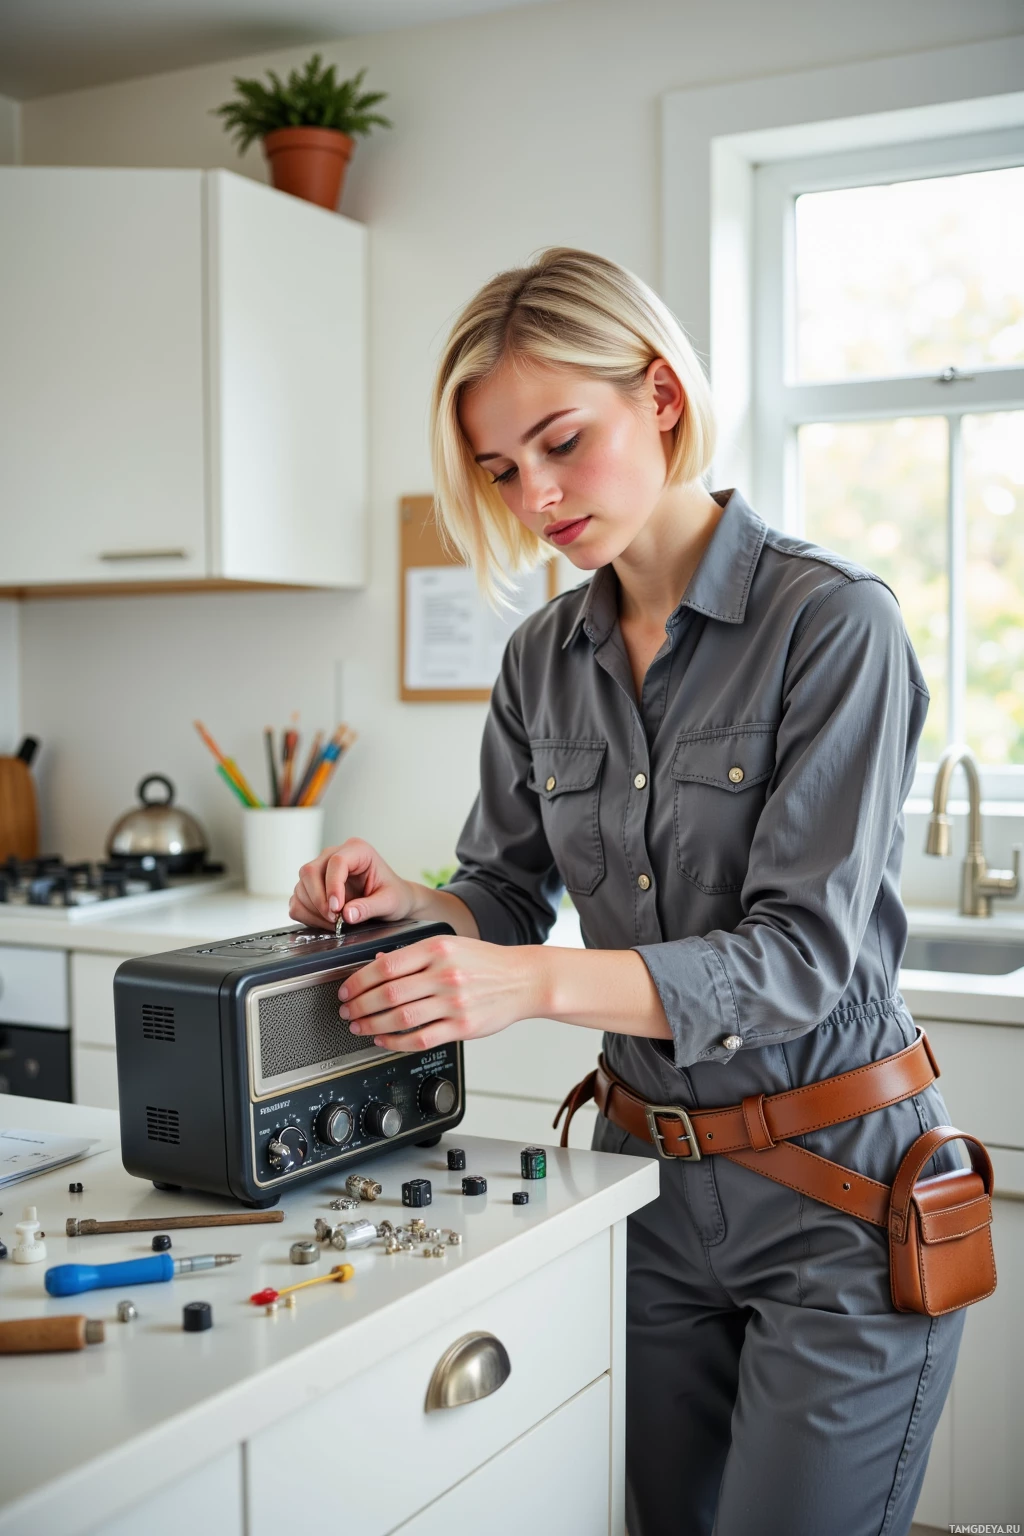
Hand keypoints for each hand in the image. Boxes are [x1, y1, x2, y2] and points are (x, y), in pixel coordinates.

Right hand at [289, 838, 415, 930]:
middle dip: (319, 900)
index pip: (335, 862)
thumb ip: (369, 908)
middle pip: (310, 871)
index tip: (337, 909)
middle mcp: (335, 855)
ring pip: (301, 886)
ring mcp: (321, 870)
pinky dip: (306, 915)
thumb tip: (347, 914)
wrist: (392, 900)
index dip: (333, 886)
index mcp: (357, 850)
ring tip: (334, 923)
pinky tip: (324, 922)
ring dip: (313, 910)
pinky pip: (298, 899)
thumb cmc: (394, 895)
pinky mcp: (313, 886)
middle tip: (334, 920)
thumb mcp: (390, 902)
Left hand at [337, 932, 543, 1051]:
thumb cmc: (486, 962)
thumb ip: (414, 955)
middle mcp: (445, 974)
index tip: (346, 989)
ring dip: (372, 1025)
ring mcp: (454, 1002)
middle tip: (346, 1011)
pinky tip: (383, 1039)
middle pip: (389, 993)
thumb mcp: (450, 945)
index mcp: (437, 948)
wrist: (523, 980)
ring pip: (401, 1018)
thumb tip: (378, 962)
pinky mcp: (463, 1026)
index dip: (359, 981)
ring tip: (358, 1026)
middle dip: (359, 1005)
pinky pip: (421, 1038)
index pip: (386, 966)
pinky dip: (396, 1042)